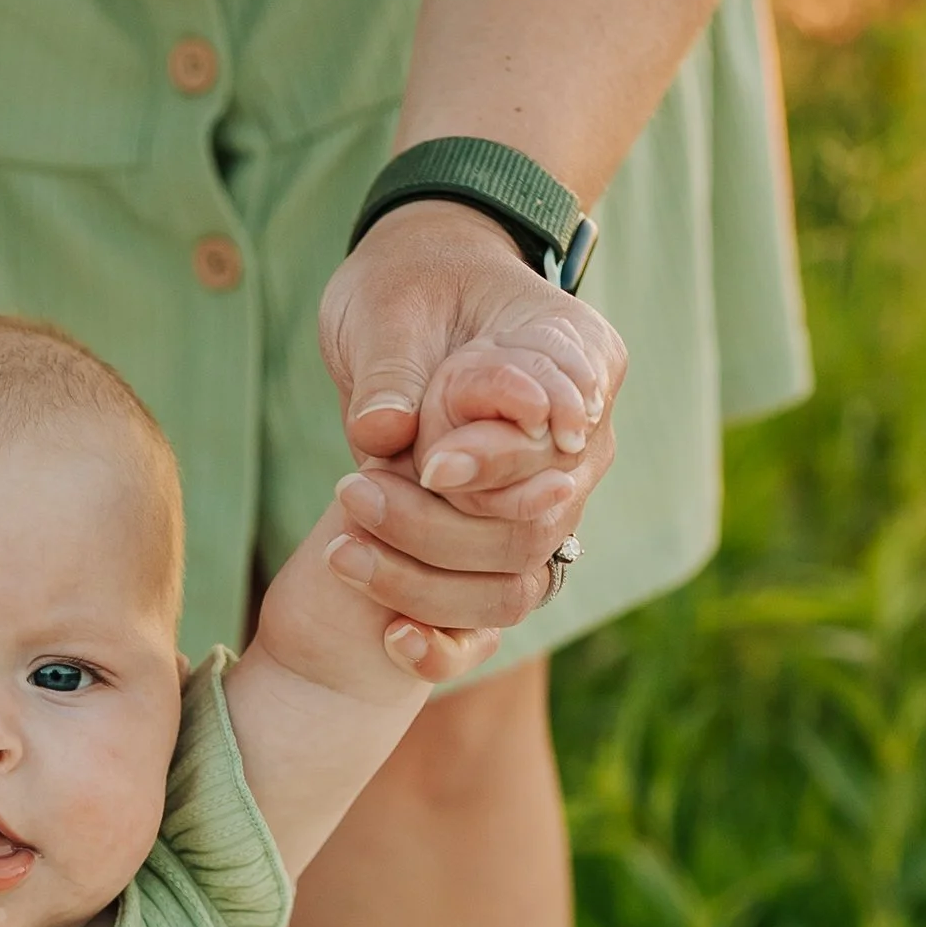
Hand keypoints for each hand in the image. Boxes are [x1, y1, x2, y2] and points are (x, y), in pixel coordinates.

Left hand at [316, 200, 624, 635]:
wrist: (407, 303)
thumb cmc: (405, 290)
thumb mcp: (390, 308)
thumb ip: (394, 369)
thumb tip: (385, 434)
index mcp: (579, 357)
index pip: (565, 426)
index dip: (499, 458)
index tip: (430, 465)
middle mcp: (584, 438)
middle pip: (538, 515)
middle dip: (442, 523)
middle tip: (353, 493)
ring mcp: (553, 497)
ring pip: (519, 573)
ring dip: (428, 578)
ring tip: (341, 549)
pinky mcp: (508, 542)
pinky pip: (498, 610)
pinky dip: (449, 636)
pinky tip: (391, 635)